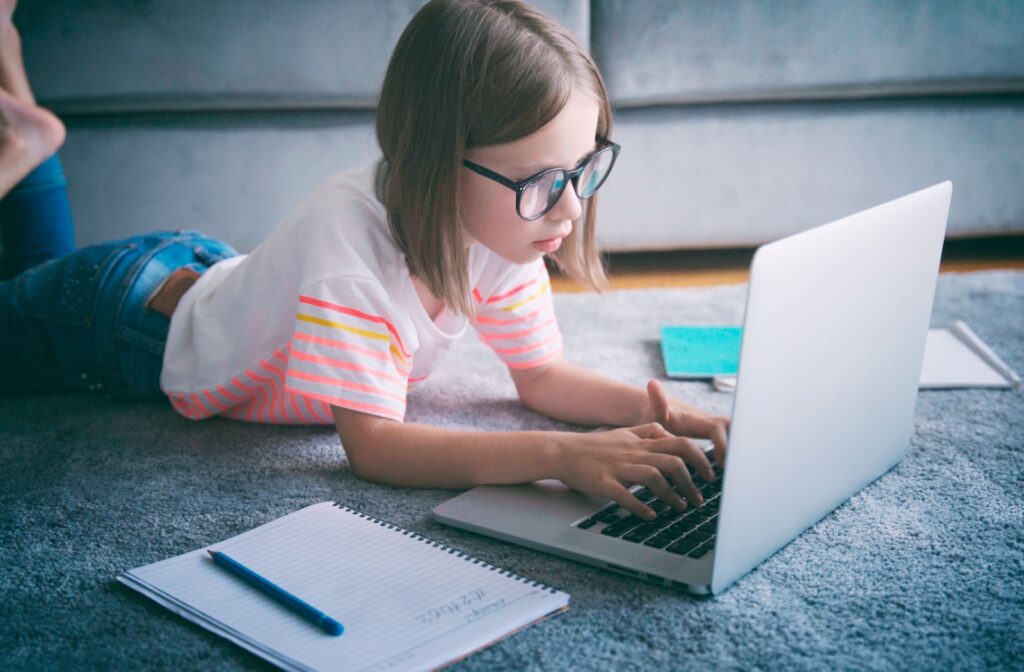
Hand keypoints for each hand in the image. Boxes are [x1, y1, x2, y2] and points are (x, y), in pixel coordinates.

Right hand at [555, 422, 715, 520]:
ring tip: (681, 507)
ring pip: (655, 477)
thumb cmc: (595, 446)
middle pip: (673, 461)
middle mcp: (634, 453)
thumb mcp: (625, 432)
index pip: (680, 444)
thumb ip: (648, 431)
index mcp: (641, 441)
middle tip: (700, 498)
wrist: (563, 451)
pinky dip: (641, 507)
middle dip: (692, 482)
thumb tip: (668, 434)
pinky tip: (650, 515)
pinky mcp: (605, 483)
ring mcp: (619, 468)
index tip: (710, 474)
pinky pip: (626, 496)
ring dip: (673, 495)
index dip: (700, 458)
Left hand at [639, 379, 729, 467]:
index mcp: (699, 419)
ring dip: (738, 453)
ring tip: (737, 476)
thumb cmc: (656, 415)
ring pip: (736, 437)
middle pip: (734, 430)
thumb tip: (653, 383)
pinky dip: (733, 457)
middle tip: (736, 471)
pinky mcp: (715, 439)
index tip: (719, 463)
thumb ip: (657, 401)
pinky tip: (732, 475)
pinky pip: (730, 445)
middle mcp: (711, 423)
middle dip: (738, 448)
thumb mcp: (655, 411)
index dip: (722, 444)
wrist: (658, 411)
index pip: (718, 428)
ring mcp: (715, 431)